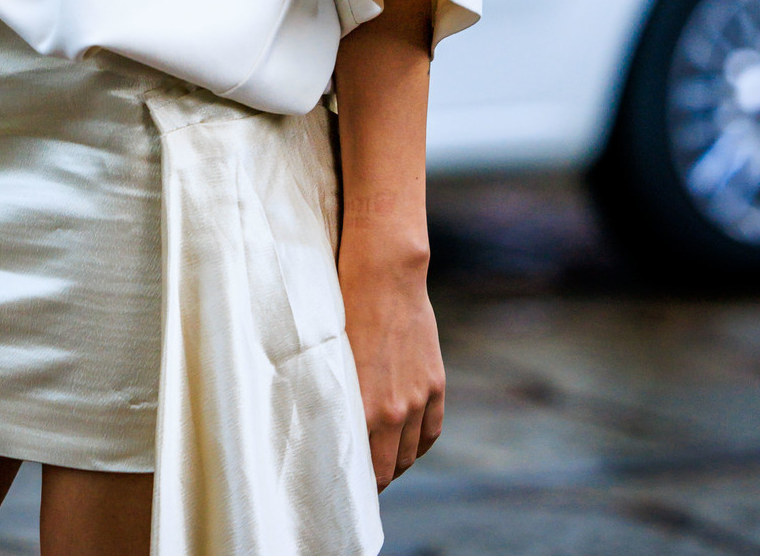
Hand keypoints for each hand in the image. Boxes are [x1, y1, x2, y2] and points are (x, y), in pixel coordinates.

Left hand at [338, 245, 444, 488]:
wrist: (384, 274)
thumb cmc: (344, 309)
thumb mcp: (328, 358)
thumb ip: (333, 397)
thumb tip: (325, 426)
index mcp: (360, 406)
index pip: (356, 466)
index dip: (347, 482)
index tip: (337, 485)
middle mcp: (392, 410)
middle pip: (385, 469)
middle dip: (371, 480)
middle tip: (356, 482)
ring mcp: (418, 398)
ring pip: (409, 455)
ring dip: (395, 465)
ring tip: (379, 465)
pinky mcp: (434, 383)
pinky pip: (431, 432)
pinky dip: (419, 445)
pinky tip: (406, 447)